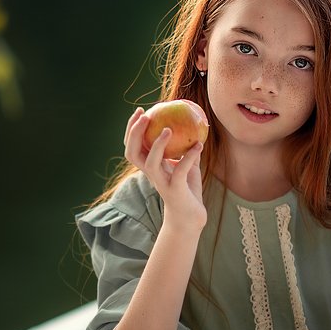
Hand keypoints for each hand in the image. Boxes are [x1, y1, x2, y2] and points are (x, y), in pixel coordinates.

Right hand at [124, 107, 204, 228]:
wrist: (190, 218)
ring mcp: (162, 183)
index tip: (141, 111)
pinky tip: (199, 145)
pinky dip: (189, 157)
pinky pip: (180, 170)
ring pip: (151, 163)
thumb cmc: (187, 188)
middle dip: (135, 133)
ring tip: (168, 129)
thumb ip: (185, 148)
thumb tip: (194, 124)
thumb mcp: (185, 164)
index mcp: (149, 166)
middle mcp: (151, 174)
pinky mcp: (175, 190)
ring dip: (158, 145)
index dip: (131, 129)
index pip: (132, 146)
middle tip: (145, 115)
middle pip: (133, 153)